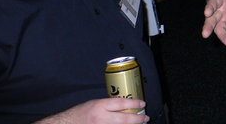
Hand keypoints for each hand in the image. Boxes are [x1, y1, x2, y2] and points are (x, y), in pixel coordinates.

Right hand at [33, 98, 147, 122]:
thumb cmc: (80, 113)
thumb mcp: (95, 103)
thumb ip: (109, 105)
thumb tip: (125, 106)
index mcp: (99, 106)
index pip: (121, 103)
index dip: (134, 104)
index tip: (142, 104)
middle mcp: (101, 118)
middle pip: (125, 119)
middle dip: (138, 119)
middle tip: (145, 118)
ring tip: (140, 123)